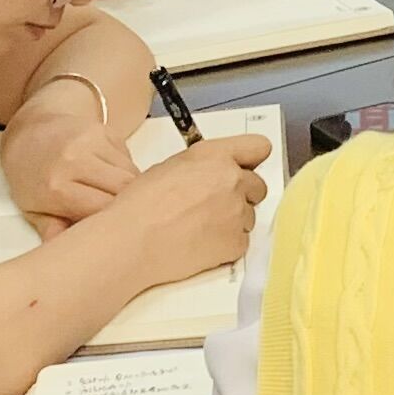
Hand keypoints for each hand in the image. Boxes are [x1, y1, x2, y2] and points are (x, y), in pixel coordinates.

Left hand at [2, 87, 142, 231]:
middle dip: (127, 205)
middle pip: (123, 189)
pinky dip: (126, 171)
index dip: (112, 223)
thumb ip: (53, 231)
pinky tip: (110, 175)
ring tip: (114, 195)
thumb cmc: (31, 175)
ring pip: (131, 173)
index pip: (102, 210)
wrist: (30, 132)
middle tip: (121, 215)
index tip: (112, 230)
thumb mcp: (33, 210)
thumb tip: (68, 253)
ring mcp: (90, 141)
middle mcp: (73, 159)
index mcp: (55, 187)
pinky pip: (128, 158)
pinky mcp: (103, 130)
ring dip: (130, 187)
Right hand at [96, 133, 272, 287]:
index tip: (245, 168)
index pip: (259, 147)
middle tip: (215, 206)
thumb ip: (203, 166)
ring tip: (200, 229)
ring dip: (232, 222)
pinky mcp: (236, 243)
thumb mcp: (171, 166)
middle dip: (242, 196)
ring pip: (249, 217)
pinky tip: (201, 245)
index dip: (252, 160)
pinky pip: (241, 243)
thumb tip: (211, 174)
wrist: (134, 240)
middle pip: (258, 187)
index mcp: (215, 156)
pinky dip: (226, 246)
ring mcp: (237, 212)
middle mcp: (233, 180)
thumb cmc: (141, 204)